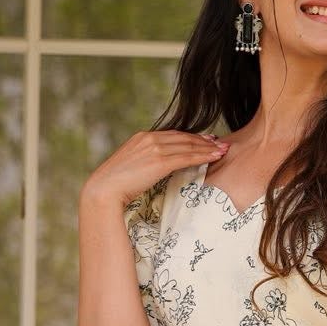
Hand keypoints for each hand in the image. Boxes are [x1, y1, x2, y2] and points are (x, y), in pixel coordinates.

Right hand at [81, 127, 226, 211]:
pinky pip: (187, 156)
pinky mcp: (160, 161)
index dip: (191, 137)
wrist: (103, 190)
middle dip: (203, 140)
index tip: (205, 140)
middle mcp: (149, 138)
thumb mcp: (130, 168)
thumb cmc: (114, 186)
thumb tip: (152, 170)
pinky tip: (214, 157)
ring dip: (208, 147)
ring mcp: (154, 148)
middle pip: (183, 137)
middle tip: (219, 143)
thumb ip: (144, 163)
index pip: (172, 135)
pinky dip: (203, 156)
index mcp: (141, 137)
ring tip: (222, 150)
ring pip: (188, 145)